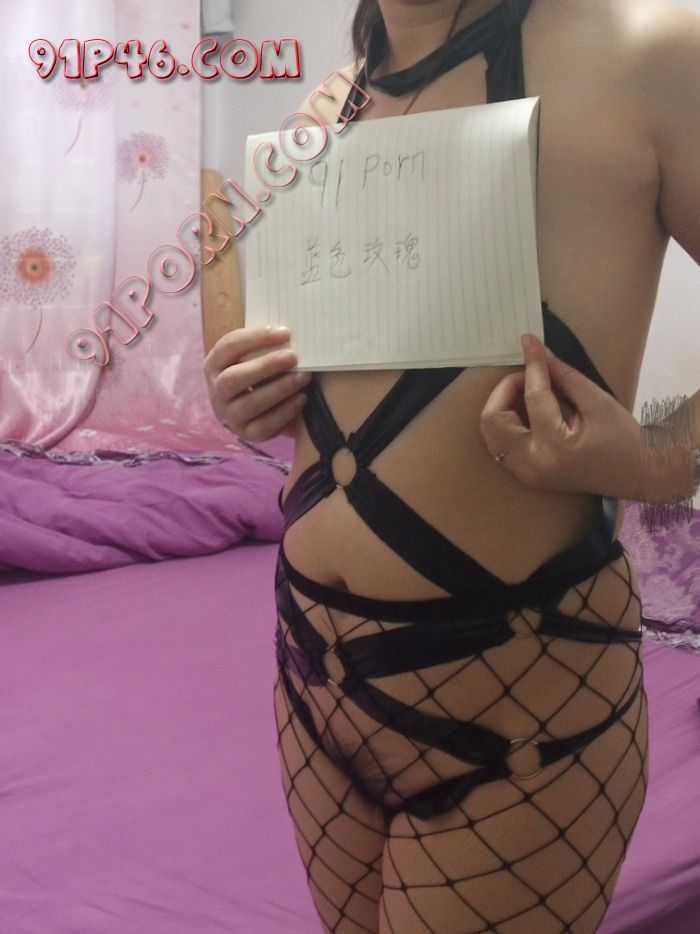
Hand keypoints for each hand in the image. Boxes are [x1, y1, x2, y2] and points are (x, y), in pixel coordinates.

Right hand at [203, 325, 311, 440]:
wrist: (267, 407)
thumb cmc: (264, 372)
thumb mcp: (259, 356)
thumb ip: (267, 345)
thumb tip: (288, 333)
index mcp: (215, 365)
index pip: (228, 347)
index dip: (255, 338)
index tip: (284, 333)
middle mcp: (217, 391)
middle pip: (234, 379)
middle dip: (265, 366)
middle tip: (293, 356)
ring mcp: (230, 415)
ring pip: (250, 404)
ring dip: (279, 389)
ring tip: (304, 377)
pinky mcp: (246, 433)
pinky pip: (264, 425)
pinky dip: (285, 412)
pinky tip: (301, 399)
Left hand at [479, 333, 643, 498]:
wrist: (635, 474)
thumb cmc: (623, 437)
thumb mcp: (597, 401)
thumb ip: (563, 376)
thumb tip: (536, 350)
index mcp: (555, 448)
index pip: (533, 398)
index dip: (532, 366)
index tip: (529, 342)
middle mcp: (532, 465)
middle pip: (493, 419)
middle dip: (506, 389)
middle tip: (531, 376)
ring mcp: (525, 474)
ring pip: (490, 433)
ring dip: (501, 405)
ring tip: (528, 391)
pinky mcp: (524, 475)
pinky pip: (499, 444)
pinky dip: (505, 422)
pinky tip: (525, 409)